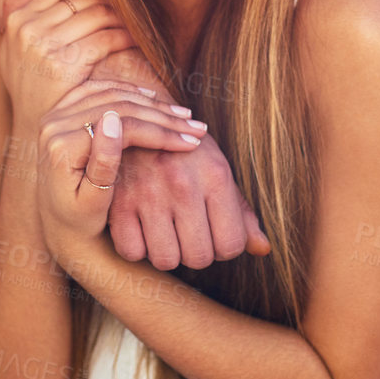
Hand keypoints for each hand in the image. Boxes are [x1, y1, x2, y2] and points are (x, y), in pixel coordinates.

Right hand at [0, 0, 132, 129]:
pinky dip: (126, 36)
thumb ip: (21, 18)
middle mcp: (28, 28)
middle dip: (112, 1)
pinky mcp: (66, 63)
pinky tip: (136, 40)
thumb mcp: (12, 50)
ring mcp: (45, 45)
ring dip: (123, 17)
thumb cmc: (29, 87)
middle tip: (131, 8)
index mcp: (16, 18)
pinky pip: (106, 38)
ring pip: (99, 14)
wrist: (34, 127)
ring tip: (137, 22)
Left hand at [35, 80, 206, 253]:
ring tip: (184, 115)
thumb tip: (113, 121)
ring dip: (150, 102)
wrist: (55, 222)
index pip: (122, 126)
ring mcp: (57, 114)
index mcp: (62, 146)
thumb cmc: (79, 222)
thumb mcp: (92, 203)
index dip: (160, 133)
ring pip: (111, 94)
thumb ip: (103, 165)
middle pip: (118, 105)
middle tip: (197, 127)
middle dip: (162, 116)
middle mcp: (54, 124)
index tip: (192, 143)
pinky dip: (128, 91)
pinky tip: (153, 99)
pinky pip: (99, 90)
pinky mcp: (62, 111)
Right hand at [110, 138, 271, 270]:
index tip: (214, 233)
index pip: (231, 244)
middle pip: (199, 257)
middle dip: (197, 252)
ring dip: (167, 252)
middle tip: (189, 233)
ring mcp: (147, 192)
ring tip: (166, 231)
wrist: (137, 119)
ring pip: (165, 259)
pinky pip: (132, 251)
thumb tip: (263, 249)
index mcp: (215, 175)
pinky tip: (142, 229)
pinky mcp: (117, 200)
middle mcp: (183, 184)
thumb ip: (241, 212)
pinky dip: (138, 247)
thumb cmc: (186, 152)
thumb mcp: (218, 170)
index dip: (224, 247)